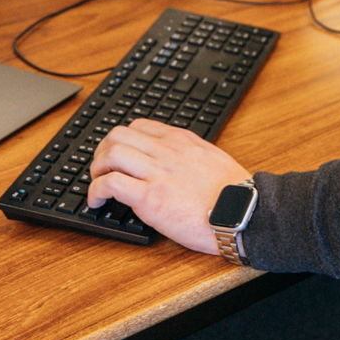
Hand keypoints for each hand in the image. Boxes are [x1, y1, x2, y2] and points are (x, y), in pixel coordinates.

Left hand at [88, 120, 249, 253]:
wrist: (244, 213)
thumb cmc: (235, 194)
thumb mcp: (212, 159)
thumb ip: (191, 155)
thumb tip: (177, 162)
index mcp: (181, 141)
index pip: (139, 126)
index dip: (121, 139)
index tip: (118, 154)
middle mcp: (166, 151)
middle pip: (117, 135)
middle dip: (102, 151)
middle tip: (101, 168)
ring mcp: (156, 173)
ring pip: (110, 155)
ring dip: (96, 169)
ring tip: (97, 184)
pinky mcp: (149, 197)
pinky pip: (110, 184)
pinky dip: (95, 192)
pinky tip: (97, 202)